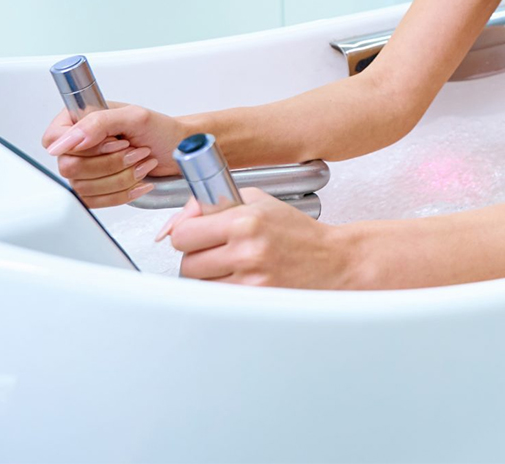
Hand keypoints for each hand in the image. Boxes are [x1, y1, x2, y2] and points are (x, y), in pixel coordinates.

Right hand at [41, 103, 186, 207]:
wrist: (176, 149)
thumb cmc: (160, 129)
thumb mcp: (133, 117)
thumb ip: (97, 123)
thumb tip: (67, 140)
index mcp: (78, 119)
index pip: (53, 139)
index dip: (82, 146)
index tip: (113, 142)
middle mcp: (77, 144)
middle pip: (69, 167)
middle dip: (110, 163)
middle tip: (134, 150)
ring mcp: (84, 168)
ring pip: (83, 187)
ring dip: (120, 177)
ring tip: (141, 161)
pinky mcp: (95, 189)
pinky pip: (95, 202)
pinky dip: (121, 193)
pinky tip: (139, 180)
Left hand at [155, 189, 351, 288]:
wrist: (333, 261)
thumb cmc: (294, 231)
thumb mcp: (256, 201)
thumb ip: (209, 204)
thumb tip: (171, 226)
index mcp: (245, 219)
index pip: (183, 234)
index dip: (186, 232)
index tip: (197, 233)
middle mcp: (247, 250)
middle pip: (186, 264)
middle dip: (197, 257)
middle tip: (219, 251)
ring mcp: (251, 281)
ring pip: (200, 286)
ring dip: (210, 278)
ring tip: (233, 267)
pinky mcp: (256, 303)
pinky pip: (218, 301)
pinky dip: (224, 293)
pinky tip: (241, 281)